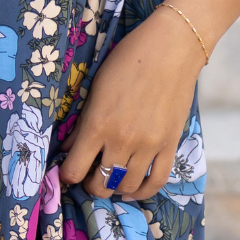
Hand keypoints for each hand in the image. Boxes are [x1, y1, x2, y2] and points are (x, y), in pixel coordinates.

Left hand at [58, 7, 204, 200]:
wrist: (171, 49)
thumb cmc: (128, 60)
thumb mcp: (96, 88)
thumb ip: (82, 122)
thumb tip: (68, 147)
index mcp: (97, 124)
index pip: (74, 170)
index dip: (67, 175)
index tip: (68, 171)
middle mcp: (121, 140)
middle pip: (100, 185)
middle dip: (89, 185)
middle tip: (89, 175)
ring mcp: (148, 145)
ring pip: (126, 185)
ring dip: (114, 187)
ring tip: (110, 178)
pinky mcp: (170, 145)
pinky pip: (156, 181)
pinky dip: (143, 190)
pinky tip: (132, 188)